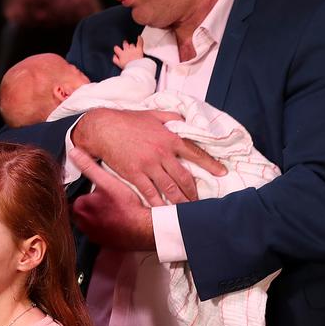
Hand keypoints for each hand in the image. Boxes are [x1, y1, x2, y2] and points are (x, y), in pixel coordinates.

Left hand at [69, 148, 154, 250]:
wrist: (145, 229)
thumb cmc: (128, 207)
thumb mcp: (108, 181)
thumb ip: (89, 167)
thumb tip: (74, 153)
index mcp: (79, 206)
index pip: (78, 195)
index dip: (90, 192)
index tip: (101, 192)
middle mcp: (82, 223)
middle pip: (84, 208)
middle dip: (94, 204)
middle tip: (110, 200)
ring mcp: (93, 235)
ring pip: (92, 221)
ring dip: (100, 215)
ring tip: (115, 210)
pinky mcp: (103, 243)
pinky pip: (101, 232)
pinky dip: (107, 227)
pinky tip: (118, 221)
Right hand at [72, 108, 224, 204]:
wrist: (103, 128)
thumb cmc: (127, 120)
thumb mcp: (153, 114)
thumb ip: (171, 118)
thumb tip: (185, 121)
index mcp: (170, 138)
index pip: (196, 153)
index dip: (211, 164)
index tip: (221, 173)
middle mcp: (162, 153)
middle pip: (184, 177)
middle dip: (194, 192)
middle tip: (200, 201)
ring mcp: (148, 165)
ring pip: (169, 188)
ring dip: (179, 201)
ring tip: (186, 209)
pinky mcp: (134, 174)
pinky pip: (150, 193)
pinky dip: (158, 203)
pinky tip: (164, 210)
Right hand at [112, 36, 144, 68]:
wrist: (135, 68)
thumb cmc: (127, 67)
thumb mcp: (119, 65)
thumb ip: (115, 59)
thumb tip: (114, 55)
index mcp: (121, 54)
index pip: (116, 48)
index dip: (117, 48)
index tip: (117, 49)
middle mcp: (126, 50)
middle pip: (125, 44)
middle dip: (125, 44)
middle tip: (126, 46)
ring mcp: (133, 49)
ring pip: (132, 44)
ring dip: (132, 45)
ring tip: (133, 47)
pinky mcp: (139, 49)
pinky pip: (139, 42)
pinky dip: (140, 39)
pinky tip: (139, 37)